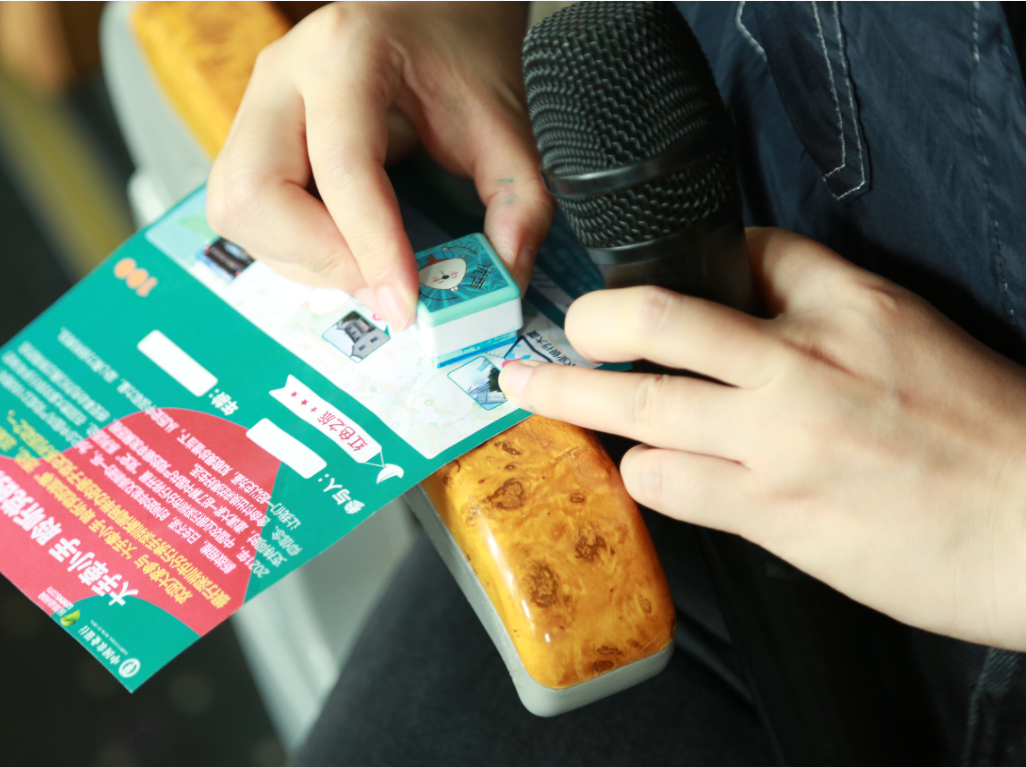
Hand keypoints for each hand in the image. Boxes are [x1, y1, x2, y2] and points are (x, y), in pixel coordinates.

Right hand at [206, 2, 554, 330]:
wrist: (429, 8)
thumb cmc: (458, 50)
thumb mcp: (504, 119)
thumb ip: (517, 200)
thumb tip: (502, 279)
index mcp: (346, 53)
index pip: (342, 168)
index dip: (371, 248)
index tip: (406, 303)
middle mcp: (282, 75)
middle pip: (254, 194)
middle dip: (318, 258)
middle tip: (381, 284)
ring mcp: (255, 104)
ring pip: (236, 211)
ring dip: (301, 260)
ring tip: (366, 264)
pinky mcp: (250, 136)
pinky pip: (244, 213)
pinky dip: (292, 248)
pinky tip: (342, 246)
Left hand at [500, 227, 1025, 650]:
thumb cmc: (984, 437)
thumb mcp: (910, 337)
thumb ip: (822, 314)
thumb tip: (741, 306)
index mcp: (851, 307)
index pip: (743, 249)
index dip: (686, 261)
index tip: (650, 284)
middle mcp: (805, 363)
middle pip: (653, 317)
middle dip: (588, 321)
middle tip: (563, 331)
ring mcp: (780, 441)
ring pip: (638, 406)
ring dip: (585, 403)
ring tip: (553, 399)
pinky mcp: (772, 514)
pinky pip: (666, 483)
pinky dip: (644, 474)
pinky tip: (648, 471)